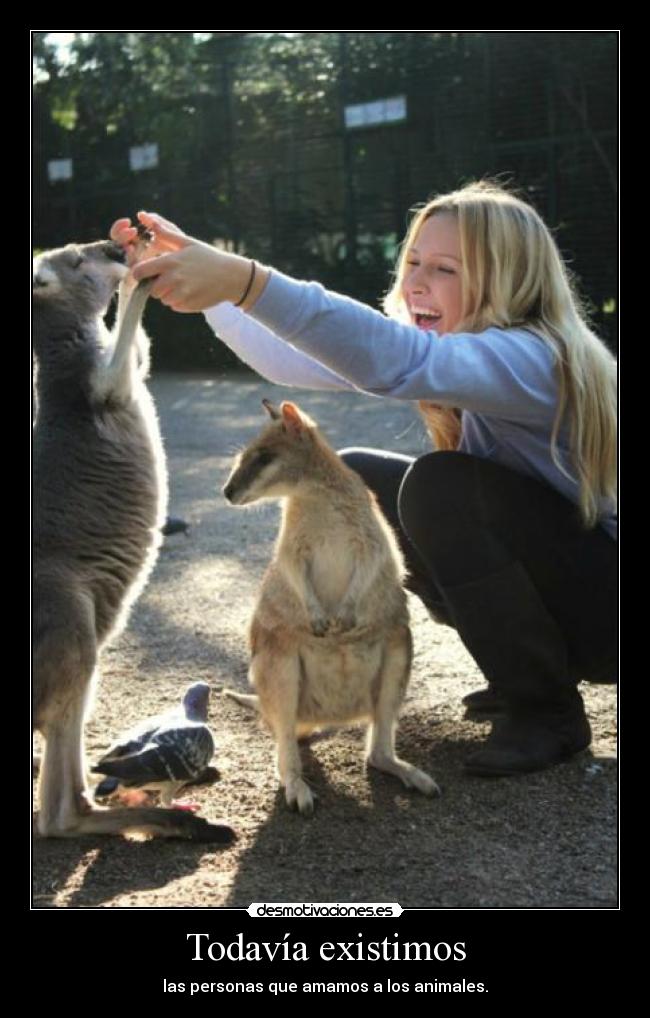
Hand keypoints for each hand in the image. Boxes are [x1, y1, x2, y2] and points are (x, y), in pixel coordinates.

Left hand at [111, 211, 267, 312]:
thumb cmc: (208, 257)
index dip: (139, 273)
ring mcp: (181, 294)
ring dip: (169, 294)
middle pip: (152, 289)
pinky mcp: (188, 305)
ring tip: (184, 284)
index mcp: (170, 262)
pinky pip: (174, 306)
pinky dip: (179, 301)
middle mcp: (174, 279)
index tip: (144, 273)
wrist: (231, 276)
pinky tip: (191, 292)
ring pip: (163, 299)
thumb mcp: (188, 243)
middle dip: (157, 285)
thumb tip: (147, 218)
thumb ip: (166, 234)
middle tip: (171, 278)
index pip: (140, 271)